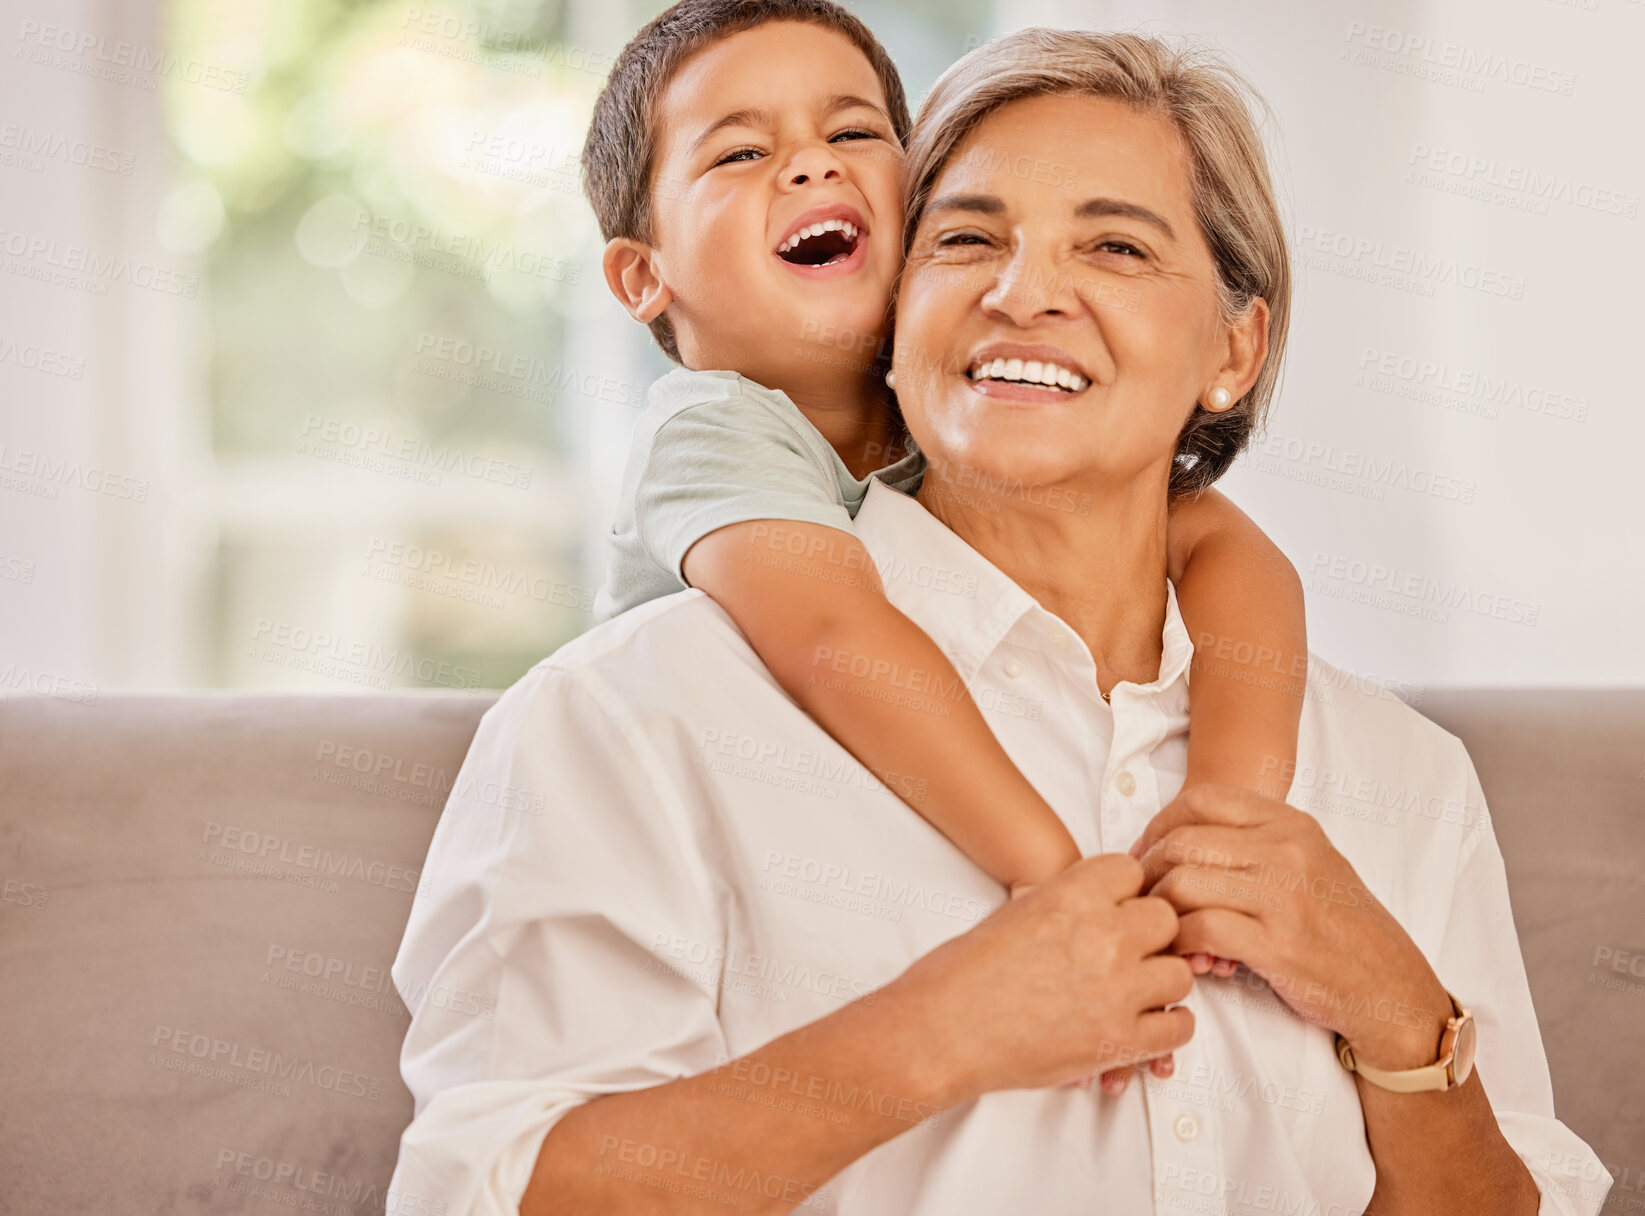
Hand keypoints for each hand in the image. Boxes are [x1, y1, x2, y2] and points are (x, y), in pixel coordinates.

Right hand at [907, 853, 1194, 1099]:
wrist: (939, 1031)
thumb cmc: (960, 975)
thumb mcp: (1014, 913)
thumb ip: (1065, 907)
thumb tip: (1094, 910)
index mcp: (1071, 894)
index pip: (1133, 873)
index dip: (1125, 894)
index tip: (1114, 911)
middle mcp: (1102, 935)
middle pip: (1166, 921)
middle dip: (1149, 936)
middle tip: (1127, 954)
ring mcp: (1116, 989)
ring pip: (1179, 975)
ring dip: (1159, 983)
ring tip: (1133, 994)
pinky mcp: (1119, 1041)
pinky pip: (1178, 1029)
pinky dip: (1166, 1029)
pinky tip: (1141, 1026)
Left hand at [1128, 785, 1451, 1071]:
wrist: (1393, 988)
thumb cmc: (1340, 928)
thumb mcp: (1308, 862)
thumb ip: (1252, 842)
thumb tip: (1175, 840)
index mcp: (1291, 824)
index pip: (1200, 799)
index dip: (1159, 825)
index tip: (1147, 855)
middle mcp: (1289, 850)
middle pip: (1182, 841)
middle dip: (1149, 871)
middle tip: (1142, 899)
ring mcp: (1285, 897)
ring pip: (1184, 882)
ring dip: (1159, 910)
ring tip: (1162, 930)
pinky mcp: (1279, 946)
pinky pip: (1201, 929)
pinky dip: (1180, 942)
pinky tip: (1185, 954)